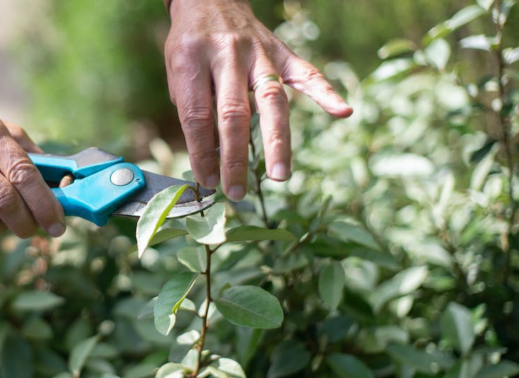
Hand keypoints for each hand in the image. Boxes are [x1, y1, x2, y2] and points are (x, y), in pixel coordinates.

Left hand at [164, 0, 352, 199]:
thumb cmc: (190, 45)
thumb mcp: (176, 72)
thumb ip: (192, 108)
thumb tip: (209, 158)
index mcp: (192, 58)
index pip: (197, 115)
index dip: (202, 152)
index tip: (207, 181)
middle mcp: (227, 54)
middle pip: (233, 112)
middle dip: (234, 157)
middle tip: (235, 191)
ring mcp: (258, 52)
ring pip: (270, 99)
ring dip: (276, 141)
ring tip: (279, 175)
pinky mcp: (281, 50)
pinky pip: (305, 73)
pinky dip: (325, 92)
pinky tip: (342, 112)